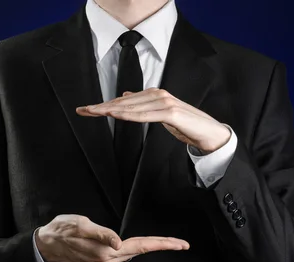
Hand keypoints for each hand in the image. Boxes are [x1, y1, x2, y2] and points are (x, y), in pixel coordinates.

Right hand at [35, 214, 189, 261]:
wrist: (46, 246)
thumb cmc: (61, 231)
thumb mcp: (80, 226)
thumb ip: (101, 234)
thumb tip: (119, 243)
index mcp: (106, 252)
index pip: (140, 247)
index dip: (161, 244)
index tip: (179, 244)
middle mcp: (108, 261)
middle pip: (141, 250)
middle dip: (162, 246)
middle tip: (183, 244)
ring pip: (134, 253)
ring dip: (151, 247)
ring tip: (169, 243)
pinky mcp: (102, 261)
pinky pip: (125, 254)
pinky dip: (139, 249)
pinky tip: (145, 245)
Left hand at [76, 88, 230, 153]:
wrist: (210, 133)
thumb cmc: (186, 125)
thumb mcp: (161, 115)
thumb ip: (144, 106)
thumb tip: (125, 97)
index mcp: (154, 95)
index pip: (124, 101)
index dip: (104, 105)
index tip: (87, 110)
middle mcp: (158, 95)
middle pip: (124, 103)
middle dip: (102, 107)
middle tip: (83, 110)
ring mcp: (165, 103)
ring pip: (132, 108)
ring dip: (111, 110)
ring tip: (94, 113)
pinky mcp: (171, 113)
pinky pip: (146, 115)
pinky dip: (130, 115)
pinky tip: (117, 115)